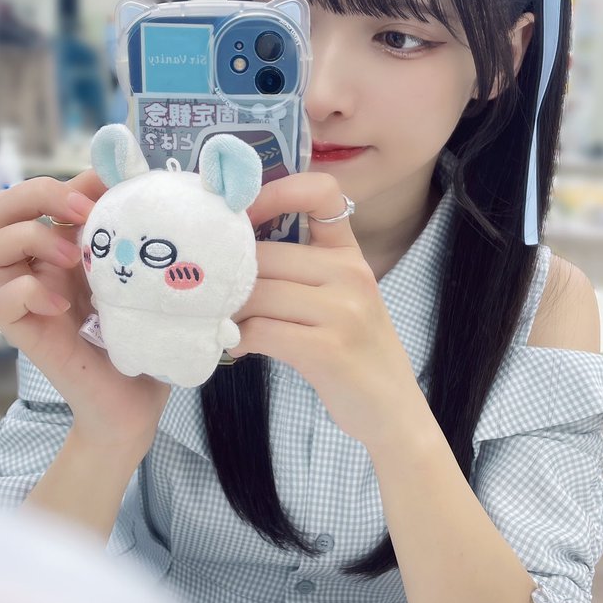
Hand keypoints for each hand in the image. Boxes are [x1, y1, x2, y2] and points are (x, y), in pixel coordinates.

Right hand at [0, 171, 169, 449]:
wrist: (137, 400)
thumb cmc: (142, 334)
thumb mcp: (141, 273)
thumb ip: (131, 231)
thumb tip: (132, 182)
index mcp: (63, 244)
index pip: (36, 192)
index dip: (66, 178)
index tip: (108, 185)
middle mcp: (38, 266)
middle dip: (36, 195)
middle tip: (82, 213)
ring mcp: (28, 299)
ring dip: (30, 239)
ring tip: (74, 260)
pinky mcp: (25, 333)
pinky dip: (26, 293)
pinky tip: (63, 306)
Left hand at [231, 172, 412, 446]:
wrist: (391, 410)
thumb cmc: (352, 351)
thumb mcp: (340, 297)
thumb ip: (299, 268)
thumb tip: (228, 251)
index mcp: (350, 254)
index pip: (320, 192)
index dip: (274, 191)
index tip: (242, 216)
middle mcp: (351, 274)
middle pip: (265, 254)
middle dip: (230, 276)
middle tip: (211, 296)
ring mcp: (343, 311)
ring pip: (258, 291)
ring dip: (230, 311)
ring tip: (224, 325)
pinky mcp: (329, 348)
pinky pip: (263, 329)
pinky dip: (240, 339)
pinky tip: (238, 347)